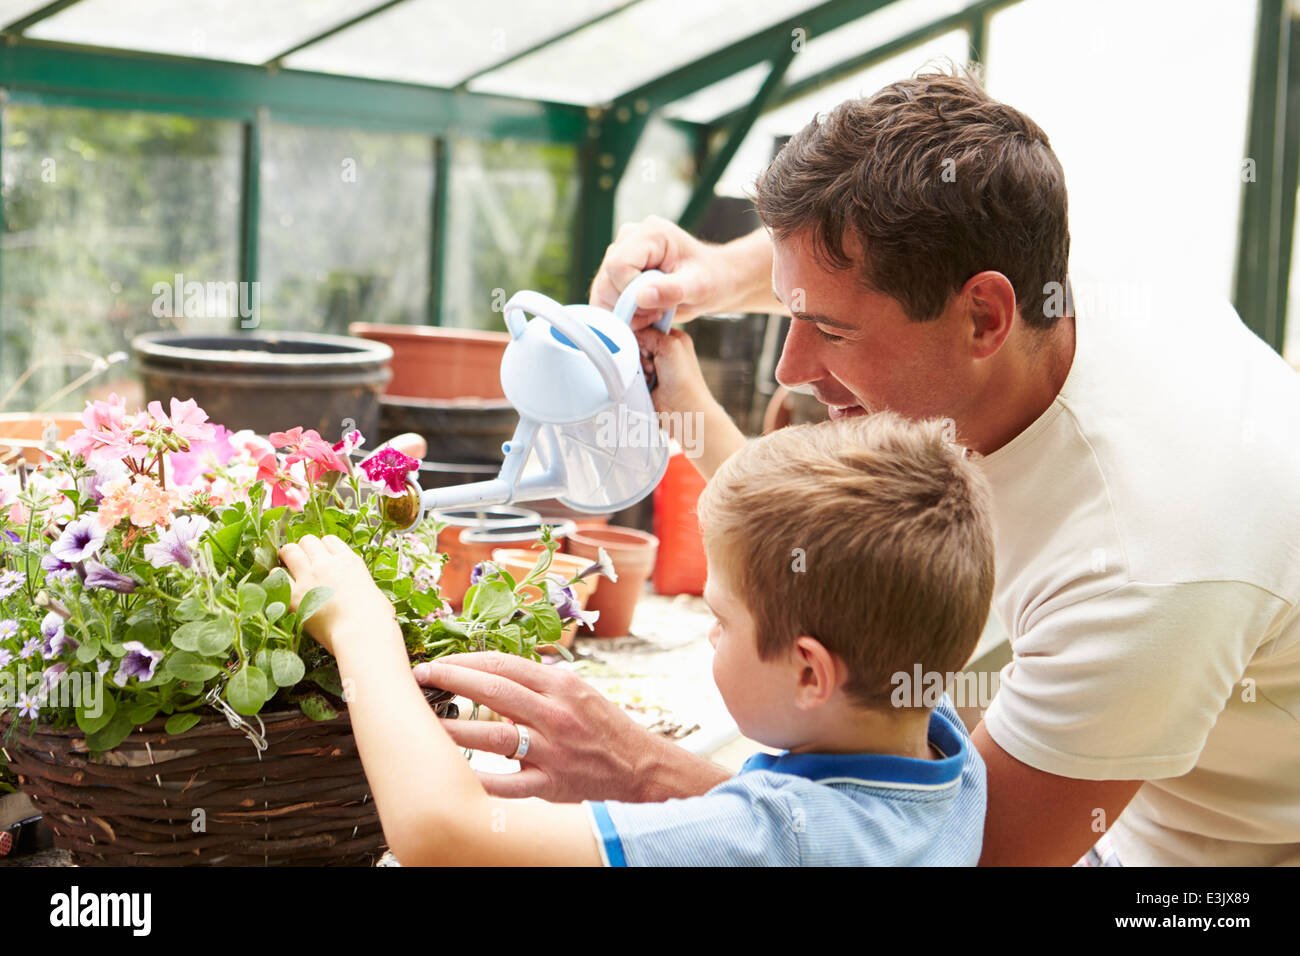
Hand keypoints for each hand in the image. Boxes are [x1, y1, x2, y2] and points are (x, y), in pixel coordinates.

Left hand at [277, 533, 396, 654]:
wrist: (361, 633)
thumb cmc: (376, 619)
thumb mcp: (373, 592)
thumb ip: (359, 585)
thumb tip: (356, 591)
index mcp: (349, 561)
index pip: (329, 540)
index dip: (323, 548)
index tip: (322, 559)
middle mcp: (327, 563)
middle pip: (307, 541)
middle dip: (304, 550)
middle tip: (302, 563)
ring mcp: (309, 577)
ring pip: (290, 550)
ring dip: (287, 558)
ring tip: (287, 569)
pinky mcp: (294, 595)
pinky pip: (276, 575)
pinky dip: (276, 578)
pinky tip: (281, 587)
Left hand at [413, 652, 668, 801]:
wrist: (639, 768)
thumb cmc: (603, 727)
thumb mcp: (576, 691)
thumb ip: (536, 683)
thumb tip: (491, 674)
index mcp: (561, 685)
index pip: (504, 665)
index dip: (466, 660)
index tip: (437, 662)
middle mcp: (556, 714)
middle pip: (495, 692)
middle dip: (453, 681)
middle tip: (421, 678)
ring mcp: (553, 750)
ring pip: (495, 736)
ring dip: (455, 729)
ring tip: (425, 725)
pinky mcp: (552, 784)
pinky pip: (509, 784)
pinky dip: (481, 780)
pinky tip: (454, 774)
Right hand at [589, 215, 731, 327]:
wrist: (713, 280)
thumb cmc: (711, 280)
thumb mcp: (699, 287)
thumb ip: (672, 291)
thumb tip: (641, 296)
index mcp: (651, 234)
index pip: (618, 266)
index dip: (631, 294)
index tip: (657, 308)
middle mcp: (629, 238)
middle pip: (606, 281)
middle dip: (628, 306)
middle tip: (657, 314)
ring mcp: (620, 253)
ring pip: (601, 291)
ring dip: (624, 312)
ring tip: (652, 313)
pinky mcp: (615, 270)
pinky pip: (603, 297)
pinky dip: (620, 314)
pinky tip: (643, 314)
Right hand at [635, 324, 715, 423]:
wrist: (683, 410)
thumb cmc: (684, 380)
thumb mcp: (669, 345)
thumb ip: (649, 333)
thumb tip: (634, 329)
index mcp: (674, 339)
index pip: (649, 326)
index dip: (643, 331)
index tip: (642, 339)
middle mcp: (665, 352)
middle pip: (639, 342)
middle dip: (641, 351)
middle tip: (652, 361)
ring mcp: (655, 368)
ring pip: (633, 358)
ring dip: (639, 366)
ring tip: (652, 375)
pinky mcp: (646, 381)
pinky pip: (631, 372)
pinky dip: (636, 377)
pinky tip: (647, 382)